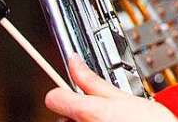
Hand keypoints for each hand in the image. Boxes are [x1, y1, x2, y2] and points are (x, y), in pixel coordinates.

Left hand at [45, 55, 176, 121]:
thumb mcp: (123, 95)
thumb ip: (93, 80)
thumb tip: (74, 61)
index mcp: (88, 112)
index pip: (53, 97)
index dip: (63, 89)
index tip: (72, 88)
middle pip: (63, 114)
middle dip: (80, 108)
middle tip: (104, 108)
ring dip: (87, 121)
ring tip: (111, 120)